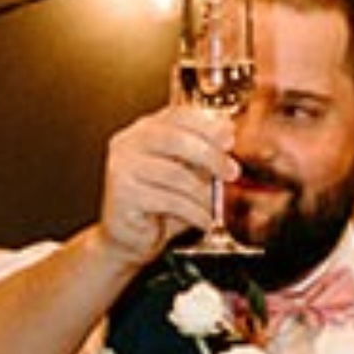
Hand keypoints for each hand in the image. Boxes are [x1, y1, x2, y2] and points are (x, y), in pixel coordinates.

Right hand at [93, 100, 231, 268]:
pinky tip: (204, 220)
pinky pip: (170, 201)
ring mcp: (122, 169)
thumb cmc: (156, 204)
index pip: (176, 115)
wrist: (128, 238)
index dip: (207, 124)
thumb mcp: (182, 172)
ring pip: (175, 173)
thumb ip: (199, 152)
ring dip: (204, 192)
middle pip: (175, 138)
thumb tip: (226, 134)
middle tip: (231, 171)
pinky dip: (195, 213)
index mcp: (142, 131)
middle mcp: (128, 144)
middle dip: (211, 155)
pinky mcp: (123, 197)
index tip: (229, 137)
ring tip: (214, 205)